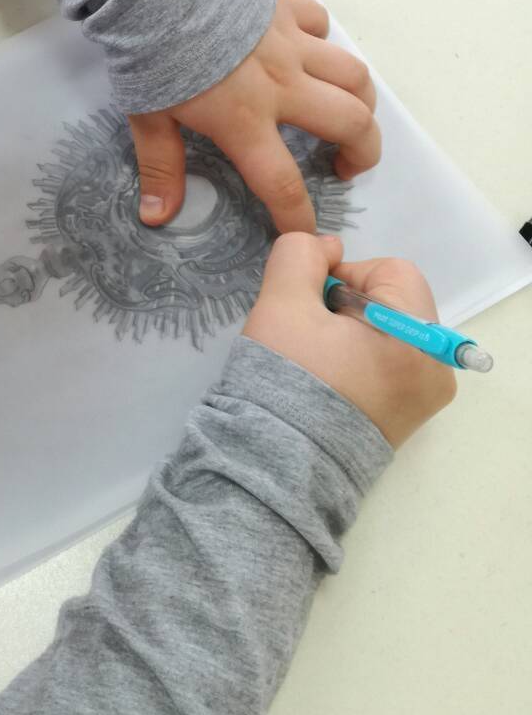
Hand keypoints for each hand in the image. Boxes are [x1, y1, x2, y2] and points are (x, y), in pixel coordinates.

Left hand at [127, 0, 379, 231]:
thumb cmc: (148, 55)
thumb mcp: (148, 117)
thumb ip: (161, 166)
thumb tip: (156, 217)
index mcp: (245, 121)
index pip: (283, 184)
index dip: (299, 217)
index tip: (307, 235)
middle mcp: (282, 85)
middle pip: (350, 123)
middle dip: (363, 153)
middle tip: (347, 166)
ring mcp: (290, 44)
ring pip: (354, 74)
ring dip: (360, 99)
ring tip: (347, 113)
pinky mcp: (286, 9)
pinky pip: (322, 24)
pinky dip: (324, 40)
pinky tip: (309, 50)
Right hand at [243, 233, 456, 446]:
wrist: (279, 465)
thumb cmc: (286, 380)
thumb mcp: (282, 302)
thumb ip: (301, 255)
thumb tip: (327, 248)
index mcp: (415, 338)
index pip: (390, 272)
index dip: (345, 277)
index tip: (312, 306)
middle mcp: (435, 367)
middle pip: (394, 301)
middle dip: (349, 305)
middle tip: (312, 335)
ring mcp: (427, 396)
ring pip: (390, 331)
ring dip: (355, 331)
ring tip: (319, 359)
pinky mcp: (410, 415)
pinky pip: (392, 363)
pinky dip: (363, 359)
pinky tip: (331, 379)